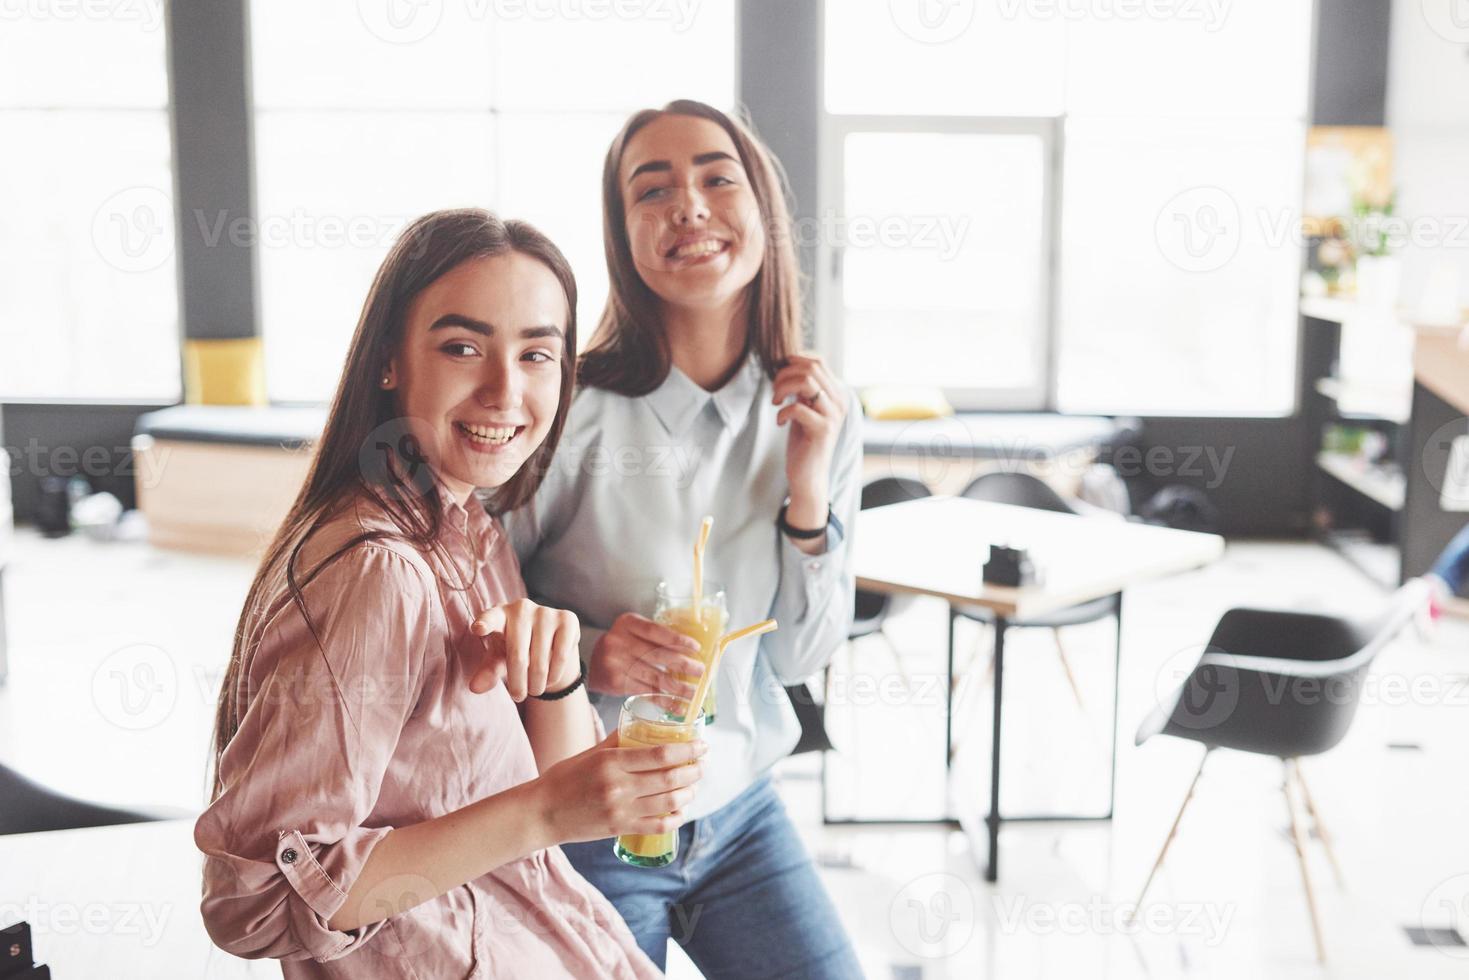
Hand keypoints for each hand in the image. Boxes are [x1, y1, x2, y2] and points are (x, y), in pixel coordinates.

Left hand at [469, 599, 580, 701]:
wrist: (549, 640)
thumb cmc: (515, 648)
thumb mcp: (499, 659)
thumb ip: (488, 671)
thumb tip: (475, 688)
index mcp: (499, 614)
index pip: (490, 618)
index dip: (485, 623)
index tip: (478, 629)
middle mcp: (521, 608)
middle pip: (517, 655)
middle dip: (518, 683)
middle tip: (518, 697)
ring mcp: (546, 612)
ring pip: (540, 660)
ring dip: (537, 683)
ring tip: (534, 690)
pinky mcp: (567, 619)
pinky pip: (560, 656)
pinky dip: (554, 674)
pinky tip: (549, 679)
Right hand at [532, 731, 706, 843]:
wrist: (542, 812)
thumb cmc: (564, 778)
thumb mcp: (590, 753)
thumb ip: (617, 742)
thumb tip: (642, 727)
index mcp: (611, 762)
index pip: (660, 754)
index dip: (687, 750)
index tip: (702, 746)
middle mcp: (619, 786)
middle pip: (669, 778)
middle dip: (693, 771)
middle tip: (703, 764)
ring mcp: (620, 810)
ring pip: (668, 802)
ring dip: (688, 793)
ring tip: (694, 785)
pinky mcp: (620, 828)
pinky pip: (657, 825)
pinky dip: (675, 818)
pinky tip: (680, 810)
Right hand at [589, 613, 704, 698]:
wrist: (590, 664)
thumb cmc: (621, 646)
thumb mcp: (633, 633)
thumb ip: (655, 638)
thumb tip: (691, 651)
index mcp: (627, 623)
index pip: (656, 631)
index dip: (677, 640)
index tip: (696, 647)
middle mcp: (619, 641)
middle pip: (658, 654)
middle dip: (683, 664)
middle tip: (700, 671)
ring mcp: (616, 663)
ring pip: (654, 676)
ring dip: (677, 687)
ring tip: (693, 692)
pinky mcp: (616, 682)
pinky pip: (646, 692)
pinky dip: (663, 699)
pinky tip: (676, 704)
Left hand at [772, 353, 845, 519]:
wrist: (808, 475)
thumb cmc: (803, 442)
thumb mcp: (804, 409)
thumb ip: (803, 390)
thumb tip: (788, 365)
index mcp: (835, 393)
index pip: (818, 361)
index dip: (794, 361)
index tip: (779, 375)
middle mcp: (839, 401)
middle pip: (811, 367)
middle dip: (784, 374)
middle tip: (774, 392)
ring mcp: (833, 415)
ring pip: (806, 382)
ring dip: (783, 388)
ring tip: (775, 402)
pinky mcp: (823, 430)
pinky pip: (798, 407)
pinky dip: (782, 412)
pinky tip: (780, 422)